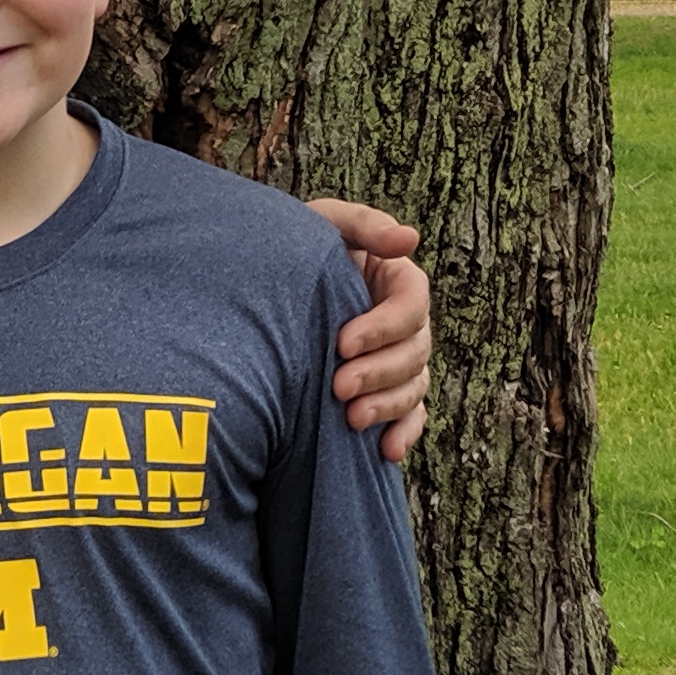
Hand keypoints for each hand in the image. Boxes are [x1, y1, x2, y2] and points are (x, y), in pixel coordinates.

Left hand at [310, 200, 432, 463]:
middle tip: (338, 387)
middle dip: (379, 372)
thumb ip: (363, 225)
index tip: (342, 343)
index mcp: (395, 281)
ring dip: (387, 406)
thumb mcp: (322, 224)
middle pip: (415, 352)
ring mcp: (396, 360)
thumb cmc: (292, 248)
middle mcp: (403, 323)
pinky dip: (402, 434)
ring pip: (413, 387)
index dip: (384, 327)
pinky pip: (409, 417)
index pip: (412, 304)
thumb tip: (409, 239)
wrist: (260, 290)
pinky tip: (385, 451)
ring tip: (351, 419)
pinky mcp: (384, 392)